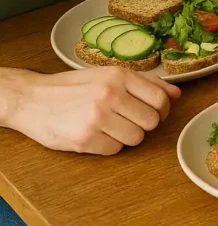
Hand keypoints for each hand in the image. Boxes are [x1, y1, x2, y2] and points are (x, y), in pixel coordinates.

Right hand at [6, 68, 179, 154]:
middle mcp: (110, 95)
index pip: (161, 99)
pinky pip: (115, 150)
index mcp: (119, 76)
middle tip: (125, 120)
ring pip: (136, 138)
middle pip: (152, 121)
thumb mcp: (108, 75)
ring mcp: (97, 117)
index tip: (152, 112)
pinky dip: (108, 146)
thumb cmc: (73, 87)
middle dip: (142, 124)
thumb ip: (145, 83)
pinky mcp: (85, 139)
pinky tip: (94, 134)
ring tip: (108, 127)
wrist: (31, 99)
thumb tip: (177, 94)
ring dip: (126, 136)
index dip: (161, 110)